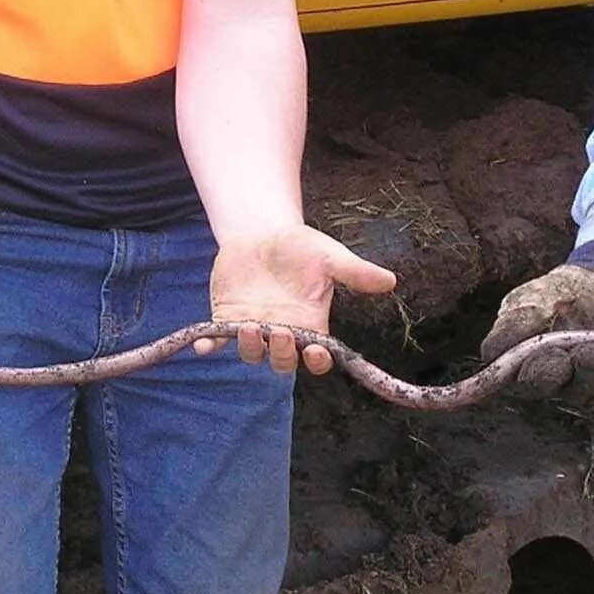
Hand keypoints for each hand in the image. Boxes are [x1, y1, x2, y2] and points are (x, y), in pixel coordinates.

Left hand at [196, 226, 398, 374]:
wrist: (261, 231)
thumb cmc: (300, 246)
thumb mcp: (330, 256)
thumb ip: (356, 272)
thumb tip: (390, 281)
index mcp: (310, 324)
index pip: (317, 357)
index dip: (317, 361)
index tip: (317, 350)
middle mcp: (283, 332)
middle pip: (284, 362)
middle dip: (284, 355)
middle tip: (283, 332)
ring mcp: (253, 328)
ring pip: (253, 354)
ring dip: (252, 347)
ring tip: (251, 326)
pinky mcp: (225, 319)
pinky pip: (216, 341)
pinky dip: (209, 345)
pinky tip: (203, 346)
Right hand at [479, 264, 593, 405]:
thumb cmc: (560, 295)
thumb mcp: (529, 301)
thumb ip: (510, 327)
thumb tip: (490, 355)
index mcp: (542, 371)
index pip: (538, 384)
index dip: (548, 373)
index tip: (556, 353)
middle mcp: (575, 386)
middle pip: (584, 390)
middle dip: (591, 365)